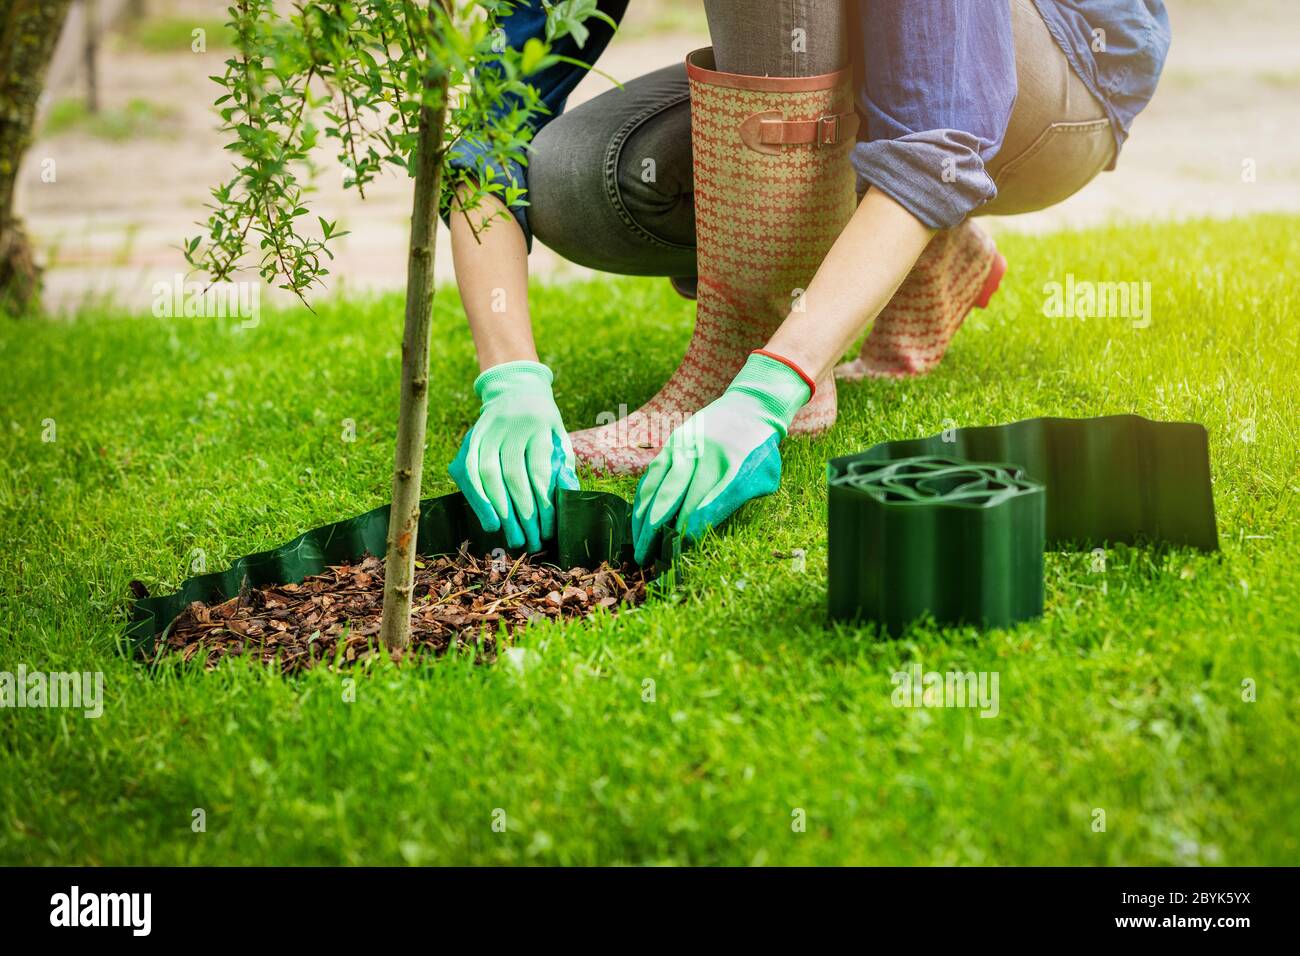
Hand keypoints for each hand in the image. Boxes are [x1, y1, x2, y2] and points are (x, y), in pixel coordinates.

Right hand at [449, 361, 578, 551]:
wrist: (516, 389)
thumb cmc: (544, 423)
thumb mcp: (560, 438)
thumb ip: (563, 466)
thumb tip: (567, 497)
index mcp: (539, 425)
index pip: (539, 472)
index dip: (543, 505)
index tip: (548, 530)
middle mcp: (510, 426)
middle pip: (513, 477)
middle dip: (521, 515)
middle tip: (530, 542)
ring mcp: (486, 430)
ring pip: (487, 475)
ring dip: (498, 510)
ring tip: (510, 536)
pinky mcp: (471, 438)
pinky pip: (468, 471)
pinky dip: (477, 497)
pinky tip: (489, 519)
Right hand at [631, 353, 811, 562]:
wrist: (750, 406)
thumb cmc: (760, 451)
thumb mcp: (764, 477)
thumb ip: (736, 501)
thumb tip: (701, 528)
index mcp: (730, 466)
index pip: (703, 505)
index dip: (689, 530)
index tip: (678, 550)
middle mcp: (702, 455)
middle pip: (672, 497)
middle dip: (655, 531)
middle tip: (645, 558)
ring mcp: (683, 447)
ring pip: (655, 486)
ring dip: (642, 519)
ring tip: (636, 546)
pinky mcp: (672, 444)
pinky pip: (652, 475)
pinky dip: (642, 500)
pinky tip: (637, 521)